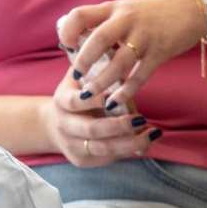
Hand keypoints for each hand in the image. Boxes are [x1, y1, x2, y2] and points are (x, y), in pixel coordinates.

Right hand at [40, 66, 158, 166]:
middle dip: (118, 126)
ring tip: (152, 134)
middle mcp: (63, 125)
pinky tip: (145, 143)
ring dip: (130, 143)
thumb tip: (113, 48)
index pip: (75, 102)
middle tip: (141, 120)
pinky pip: (107, 158)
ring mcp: (71, 145)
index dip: (94, 100)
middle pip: (91, 129)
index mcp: (61, 101)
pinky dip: (128, 151)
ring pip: (102, 148)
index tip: (114, 97)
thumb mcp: (80, 78)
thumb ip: (95, 67)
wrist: (54, 125)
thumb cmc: (77, 95)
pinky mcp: (81, 160)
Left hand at [56, 0, 206, 108]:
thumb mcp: (125, 11)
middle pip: (98, 40)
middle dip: (83, 60)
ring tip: (89, 93)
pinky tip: (114, 101)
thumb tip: (77, 45)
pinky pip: (139, 75)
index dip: (68, 31)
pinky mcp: (160, 51)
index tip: (66, 45)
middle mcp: (126, 20)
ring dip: (101, 81)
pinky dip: (125, 91)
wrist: (194, 7)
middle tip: (76, 75)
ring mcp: (144, 36)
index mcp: (112, 9)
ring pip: (119, 62)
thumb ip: (104, 25)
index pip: (80, 15)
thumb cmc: (153, 13)